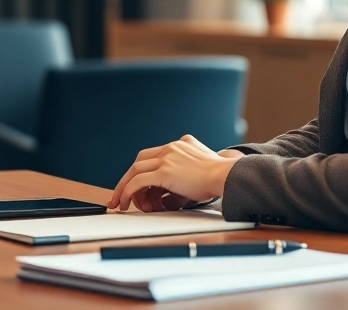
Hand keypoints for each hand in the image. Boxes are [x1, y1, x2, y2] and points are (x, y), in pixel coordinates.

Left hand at [107, 136, 241, 211]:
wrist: (228, 176)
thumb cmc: (221, 178)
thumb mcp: (203, 168)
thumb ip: (188, 172)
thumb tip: (171, 193)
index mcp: (181, 144)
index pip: (154, 155)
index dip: (142, 170)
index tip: (135, 185)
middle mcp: (171, 148)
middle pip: (140, 160)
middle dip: (127, 179)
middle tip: (119, 194)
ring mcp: (167, 157)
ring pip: (135, 170)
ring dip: (124, 188)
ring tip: (120, 203)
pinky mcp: (164, 171)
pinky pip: (138, 182)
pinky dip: (128, 192)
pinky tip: (125, 202)